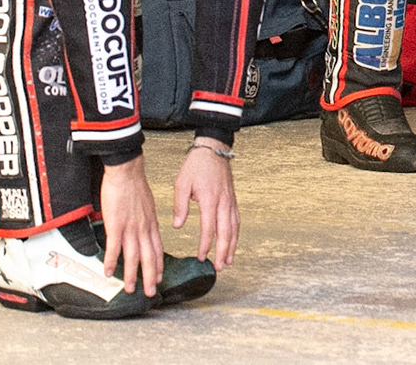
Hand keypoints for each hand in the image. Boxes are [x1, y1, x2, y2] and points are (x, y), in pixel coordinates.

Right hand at [99, 156, 161, 296]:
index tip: (160, 278)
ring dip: (132, 275)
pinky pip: (114, 248)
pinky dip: (111, 262)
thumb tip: (145, 228)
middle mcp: (143, 229)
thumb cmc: (135, 186)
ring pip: (133, 257)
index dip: (159, 265)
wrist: (127, 172)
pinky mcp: (116, 225)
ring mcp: (130, 228)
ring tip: (130, 289)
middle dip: (150, 277)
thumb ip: (146, 220)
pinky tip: (108, 272)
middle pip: (149, 258)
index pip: (158, 249)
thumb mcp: (147, 205)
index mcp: (151, 224)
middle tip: (150, 293)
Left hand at [174, 139, 239, 267]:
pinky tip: (233, 241)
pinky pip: (236, 219)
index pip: (209, 228)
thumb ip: (180, 205)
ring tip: (229, 259)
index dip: (205, 244)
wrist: (213, 149)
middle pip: (226, 232)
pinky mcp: (232, 198)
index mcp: (210, 199)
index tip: (202, 257)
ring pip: (234, 227)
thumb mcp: (182, 183)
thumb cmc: (197, 165)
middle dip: (224, 251)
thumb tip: (178, 225)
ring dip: (233, 245)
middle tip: (221, 266)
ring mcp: (230, 200)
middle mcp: (223, 202)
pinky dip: (236, 233)